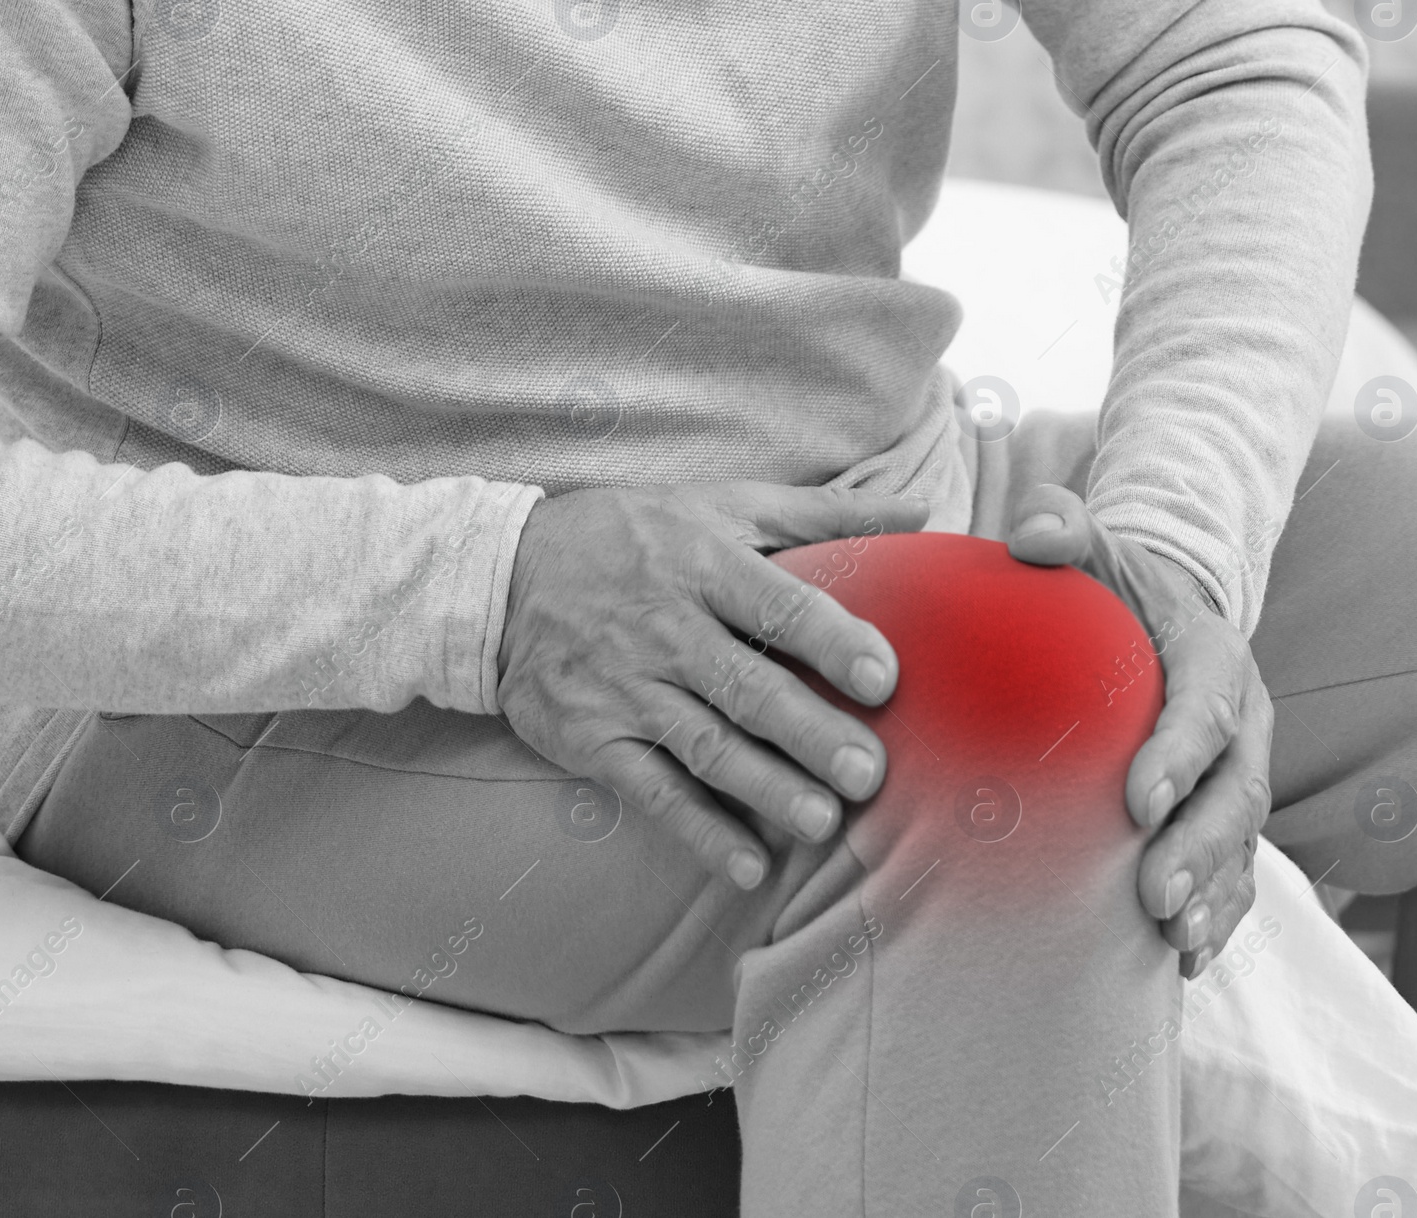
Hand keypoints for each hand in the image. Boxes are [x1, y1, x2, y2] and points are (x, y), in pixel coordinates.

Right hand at [496, 482, 929, 888]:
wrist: (497, 579)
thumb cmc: (630, 538)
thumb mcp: (718, 504)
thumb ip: (821, 513)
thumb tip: (920, 510)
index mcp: (700, 563)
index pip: (774, 605)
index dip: (830, 640)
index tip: (882, 677)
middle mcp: (662, 627)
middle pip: (745, 686)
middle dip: (807, 732)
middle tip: (867, 772)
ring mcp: (623, 688)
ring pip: (703, 745)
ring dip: (764, 788)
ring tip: (823, 822)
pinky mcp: (590, 738)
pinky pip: (650, 790)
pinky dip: (697, 830)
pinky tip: (747, 864)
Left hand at [1006, 483, 1274, 977]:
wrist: (1155, 613)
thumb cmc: (1107, 585)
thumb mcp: (1088, 544)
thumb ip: (1060, 529)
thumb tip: (1032, 533)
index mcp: (1213, 658)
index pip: (1207, 707)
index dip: (1182, 755)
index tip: (1138, 801)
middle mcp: (1243, 723)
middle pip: (1237, 793)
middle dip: (1200, 848)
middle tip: (1152, 895)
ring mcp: (1239, 775)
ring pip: (1241, 844)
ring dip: (1211, 894)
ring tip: (1171, 939)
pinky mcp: (1225, 816)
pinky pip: (1235, 873)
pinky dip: (1218, 917)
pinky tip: (1181, 962)